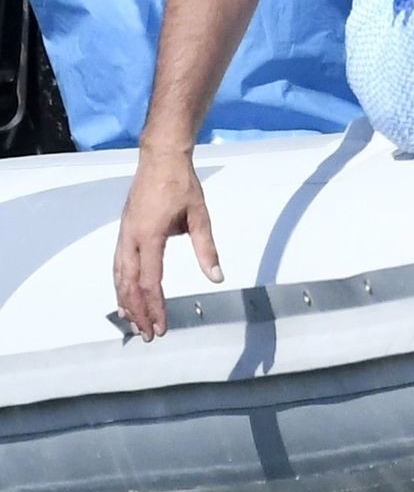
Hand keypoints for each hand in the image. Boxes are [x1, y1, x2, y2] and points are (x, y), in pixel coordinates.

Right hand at [113, 146, 221, 340]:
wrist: (160, 158)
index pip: (150, 281)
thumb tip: (217, 276)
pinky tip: (124, 296)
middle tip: (148, 334)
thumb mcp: (199, 215)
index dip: (155, 307)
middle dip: (138, 311)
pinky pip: (117, 264)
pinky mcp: (124, 230)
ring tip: (133, 323)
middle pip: (130, 284)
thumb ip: (206, 248)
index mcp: (150, 236)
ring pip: (119, 276)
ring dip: (126, 301)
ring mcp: (124, 234)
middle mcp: (131, 238)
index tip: (161, 326)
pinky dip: (119, 284)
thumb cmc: (181, 185)